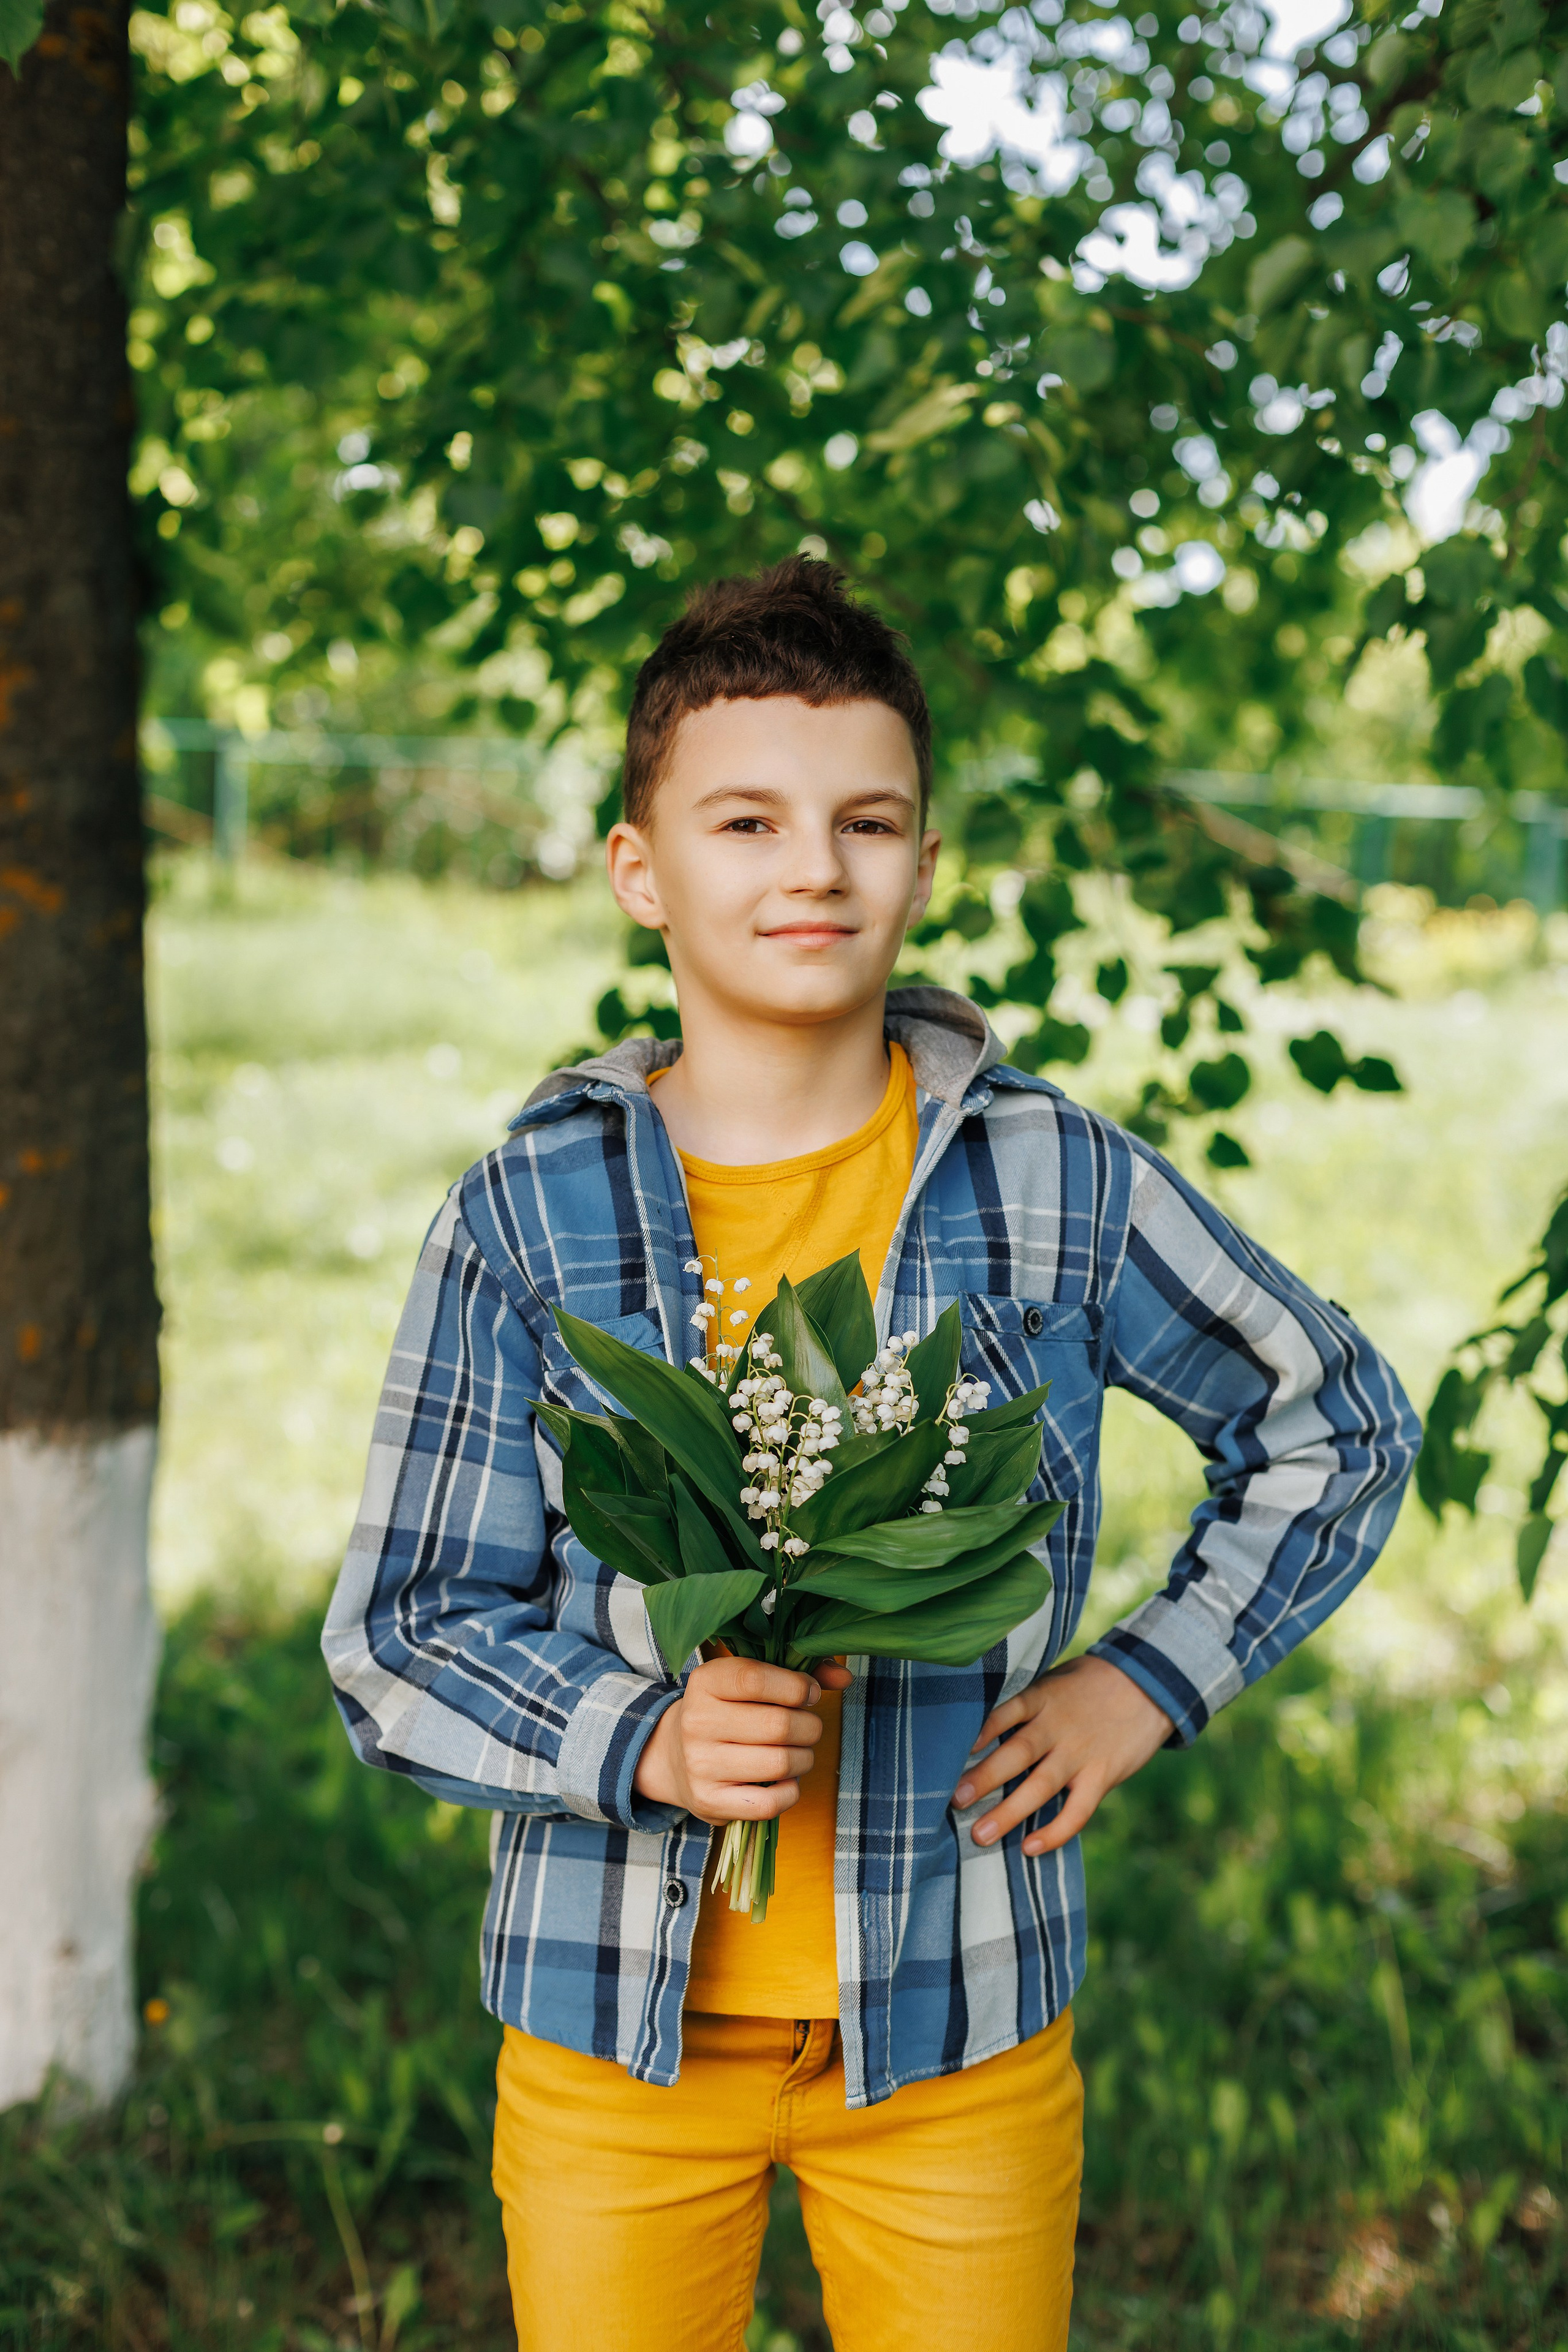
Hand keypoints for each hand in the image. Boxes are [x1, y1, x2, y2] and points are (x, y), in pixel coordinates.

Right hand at [634, 1655, 853, 1824]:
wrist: (674, 1756)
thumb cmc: (729, 1710)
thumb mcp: (752, 1681)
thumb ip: (799, 1674)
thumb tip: (845, 1678)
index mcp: (705, 1682)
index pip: (756, 1679)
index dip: (796, 1686)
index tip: (808, 1693)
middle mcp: (696, 1721)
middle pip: (779, 1725)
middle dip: (809, 1727)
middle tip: (807, 1728)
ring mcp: (700, 1765)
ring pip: (780, 1763)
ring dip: (804, 1758)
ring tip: (798, 1752)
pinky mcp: (709, 1801)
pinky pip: (770, 1803)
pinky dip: (791, 1791)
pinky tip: (786, 1779)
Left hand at [952, 1654, 1172, 1857]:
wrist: (1150, 1683)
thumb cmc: (1092, 1682)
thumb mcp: (1056, 1679)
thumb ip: (1027, 1700)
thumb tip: (982, 1725)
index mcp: (1042, 1697)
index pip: (1004, 1714)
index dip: (979, 1733)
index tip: (952, 1752)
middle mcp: (1058, 1726)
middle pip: (1016, 1754)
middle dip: (983, 1779)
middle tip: (954, 1801)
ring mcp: (1080, 1753)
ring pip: (1039, 1787)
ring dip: (1008, 1813)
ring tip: (979, 1835)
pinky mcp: (1102, 1775)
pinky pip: (1076, 1811)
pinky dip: (1054, 1832)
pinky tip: (1030, 1848)